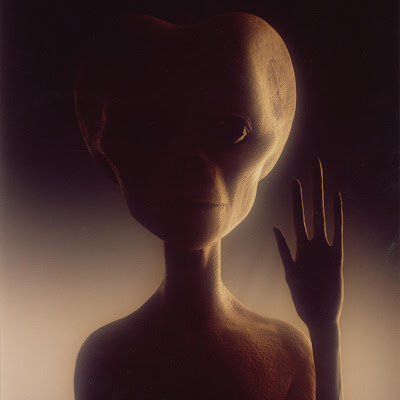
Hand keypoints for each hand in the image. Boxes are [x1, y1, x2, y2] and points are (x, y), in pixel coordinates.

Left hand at [274, 159, 342, 327]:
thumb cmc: (302, 297)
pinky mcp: (336, 257)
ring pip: (324, 215)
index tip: (294, 180)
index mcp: (300, 247)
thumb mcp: (290, 272)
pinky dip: (336, 215)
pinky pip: (337, 232)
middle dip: (312, 187)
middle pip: (312, 208)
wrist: (319, 316)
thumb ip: (284, 250)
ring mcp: (325, 248)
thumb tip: (275, 227)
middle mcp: (313, 242)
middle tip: (314, 165)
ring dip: (322, 195)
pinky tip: (336, 198)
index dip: (296, 198)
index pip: (297, 215)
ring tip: (322, 176)